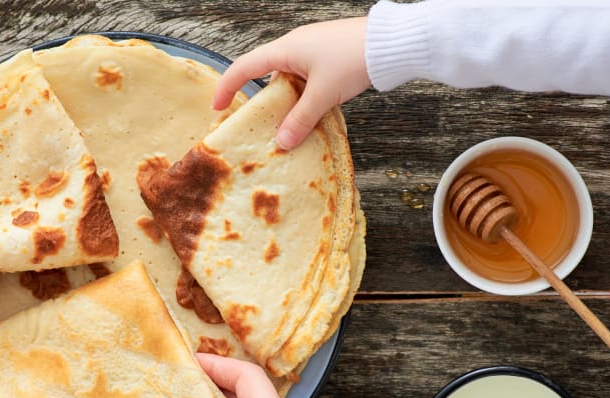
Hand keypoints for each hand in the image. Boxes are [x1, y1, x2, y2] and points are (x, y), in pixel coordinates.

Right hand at [214, 17, 370, 149]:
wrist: (391, 43)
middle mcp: (294, 46)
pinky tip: (310, 112)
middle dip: (260, 100)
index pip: (245, 67)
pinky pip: (304, 78)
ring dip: (285, 101)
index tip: (217, 106)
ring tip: (287, 125)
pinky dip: (301, 96)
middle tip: (255, 124)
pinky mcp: (327, 55)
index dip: (228, 86)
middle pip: (265, 74)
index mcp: (286, 49)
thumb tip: (282, 142)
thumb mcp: (323, 95)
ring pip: (287, 78)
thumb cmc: (354, 59)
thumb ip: (300, 119)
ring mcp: (312, 49)